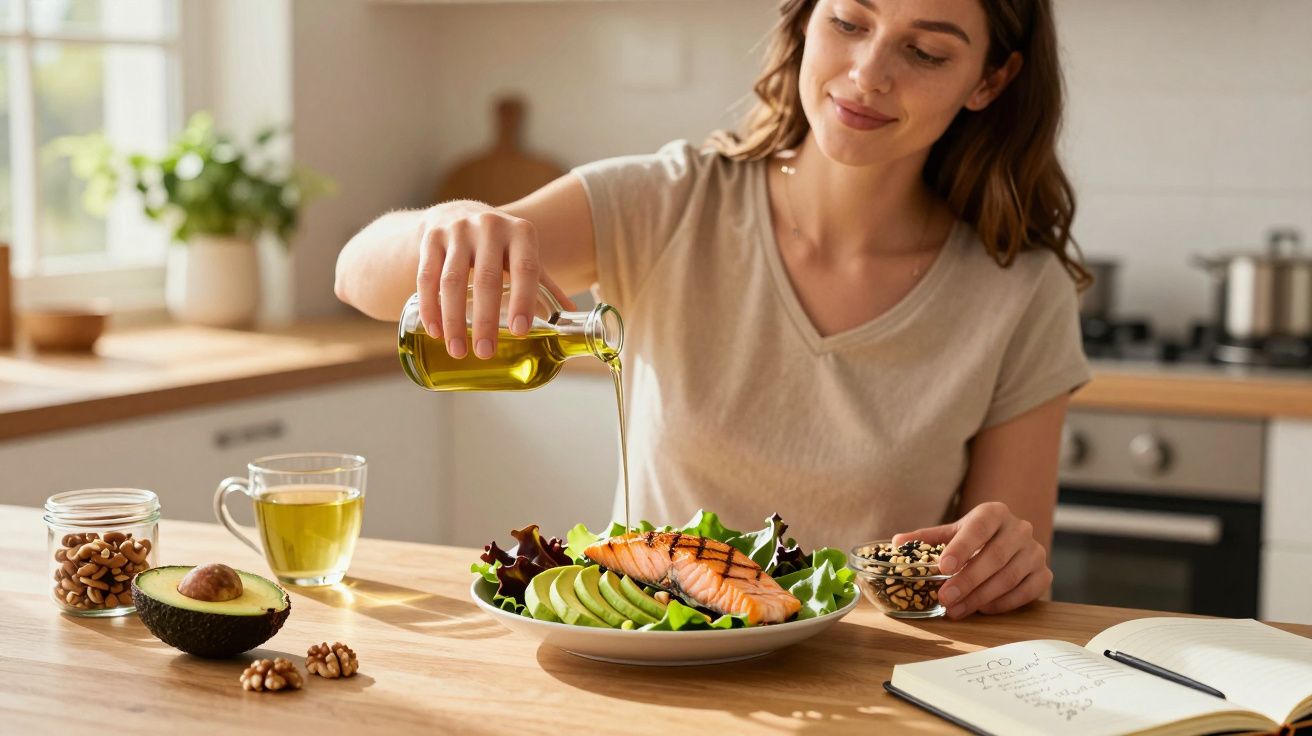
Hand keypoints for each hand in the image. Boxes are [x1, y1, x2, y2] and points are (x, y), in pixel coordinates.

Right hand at [415, 200, 573, 358]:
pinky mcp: (431, 237)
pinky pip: (426, 276)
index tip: (520, 332)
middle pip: (486, 280)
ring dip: (453, 320)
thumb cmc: (500, 245)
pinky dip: (431, 307)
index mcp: (521, 233)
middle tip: (485, 353)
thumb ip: (543, 285)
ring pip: (452, 281)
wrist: (458, 213)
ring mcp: (457, 230)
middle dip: (485, 320)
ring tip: (458, 351)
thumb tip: (571, 319)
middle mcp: (489, 226)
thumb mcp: (523, 256)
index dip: (523, 301)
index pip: (525, 269)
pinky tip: (435, 331)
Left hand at [892, 502, 1051, 619]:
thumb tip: (897, 543)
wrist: (1006, 540)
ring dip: (981, 596)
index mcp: (994, 513)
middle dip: (968, 580)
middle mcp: (1019, 529)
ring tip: (956, 609)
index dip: (961, 548)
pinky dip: (1003, 603)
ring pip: (1010, 576)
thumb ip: (926, 538)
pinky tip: (982, 609)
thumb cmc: (974, 538)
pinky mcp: (1043, 573)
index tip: (943, 567)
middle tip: (945, 598)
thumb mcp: (951, 533)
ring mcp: (1035, 551)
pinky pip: (1026, 592)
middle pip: (995, 556)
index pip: (979, 528)